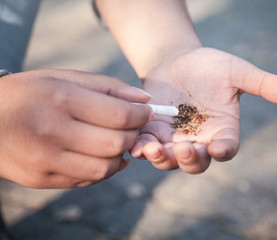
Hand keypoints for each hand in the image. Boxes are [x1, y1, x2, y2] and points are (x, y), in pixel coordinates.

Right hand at [0, 69, 151, 187]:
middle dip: (134, 135)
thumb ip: (108, 87)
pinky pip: (86, 180)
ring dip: (121, 155)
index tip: (146, 113)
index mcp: (61, 100)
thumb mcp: (65, 77)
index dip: (141, 115)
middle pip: (115, 143)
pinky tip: (102, 155)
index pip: (119, 115)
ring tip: (119, 142)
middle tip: (133, 127)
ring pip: (104, 167)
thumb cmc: (31, 93)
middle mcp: (52, 132)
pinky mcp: (40, 179)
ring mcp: (45, 160)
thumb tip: (145, 100)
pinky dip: (103, 169)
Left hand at [131, 47, 276, 173]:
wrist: (177, 61)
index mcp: (222, 131)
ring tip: (154, 150)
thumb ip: (264, 84)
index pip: (226, 148)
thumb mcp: (237, 72)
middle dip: (190, 160)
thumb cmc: (210, 67)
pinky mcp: (154, 133)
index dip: (223, 151)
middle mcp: (200, 141)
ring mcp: (175, 140)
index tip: (218, 149)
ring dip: (162, 160)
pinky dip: (142, 149)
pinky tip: (136, 145)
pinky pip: (147, 147)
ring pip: (169, 161)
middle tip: (184, 150)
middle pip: (197, 162)